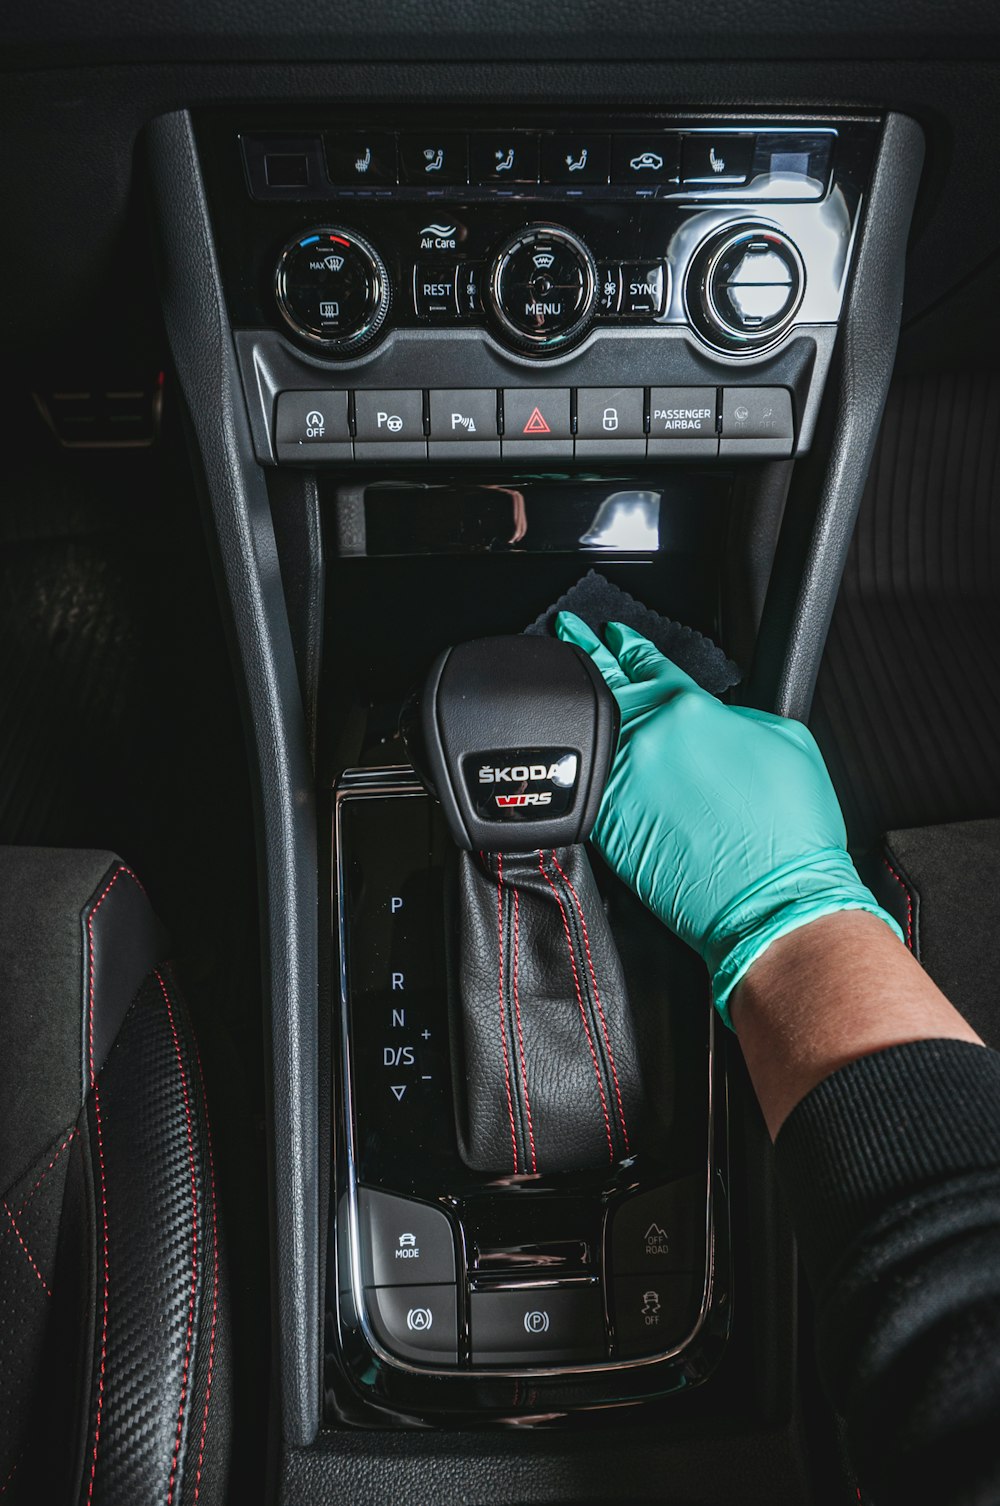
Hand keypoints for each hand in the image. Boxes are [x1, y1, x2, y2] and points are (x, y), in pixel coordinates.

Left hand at [556, 612, 901, 1023]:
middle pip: (610, 687)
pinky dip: (575, 763)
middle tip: (566, 632)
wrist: (775, 900)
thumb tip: (715, 716)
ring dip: (578, 706)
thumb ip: (740, 716)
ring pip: (590, 732)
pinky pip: (584, 783)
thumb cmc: (790, 833)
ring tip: (562, 685)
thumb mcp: (787, 741)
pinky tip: (568, 752)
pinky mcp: (608, 828)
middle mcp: (650, 739)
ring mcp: (622, 783)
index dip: (630, 646)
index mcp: (693, 710)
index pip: (652, 666)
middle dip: (587, 655)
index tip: (613, 633)